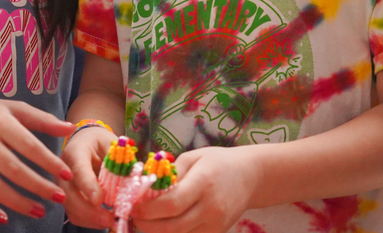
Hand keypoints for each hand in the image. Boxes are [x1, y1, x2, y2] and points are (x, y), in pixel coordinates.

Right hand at [0, 99, 74, 223]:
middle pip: (13, 170)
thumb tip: (70, 128)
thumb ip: (43, 120)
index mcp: (0, 123)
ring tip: (40, 211)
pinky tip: (5, 218)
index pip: (29, 146)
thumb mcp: (16, 110)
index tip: (67, 175)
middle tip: (59, 197)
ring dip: (18, 203)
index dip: (49, 162)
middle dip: (39, 186)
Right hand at [61, 126, 115, 228]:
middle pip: (69, 194)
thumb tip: (133, 182)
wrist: (84, 142)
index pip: (79, 170)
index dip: (88, 186)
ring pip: (70, 207)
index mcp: (75, 151)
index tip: (100, 200)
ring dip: (90, 219)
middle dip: (88, 210)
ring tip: (110, 221)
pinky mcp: (67, 198)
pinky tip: (103, 220)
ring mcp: (63, 186)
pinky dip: (89, 221)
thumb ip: (119, 161)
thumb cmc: (99, 142)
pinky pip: (74, 214)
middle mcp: (63, 170)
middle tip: (109, 219)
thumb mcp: (111, 144)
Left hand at [131, 146, 256, 232]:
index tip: (132, 206)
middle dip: (148, 226)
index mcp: (202, 183)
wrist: (250, 175)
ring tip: (144, 223)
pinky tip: (162, 226)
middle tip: (133, 217)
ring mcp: (216, 224)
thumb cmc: (218, 162)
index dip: (148, 209)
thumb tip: (146, 187)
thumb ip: (171, 173)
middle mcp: (211, 207)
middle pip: (173, 227)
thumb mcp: (193, 157)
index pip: (171, 204)